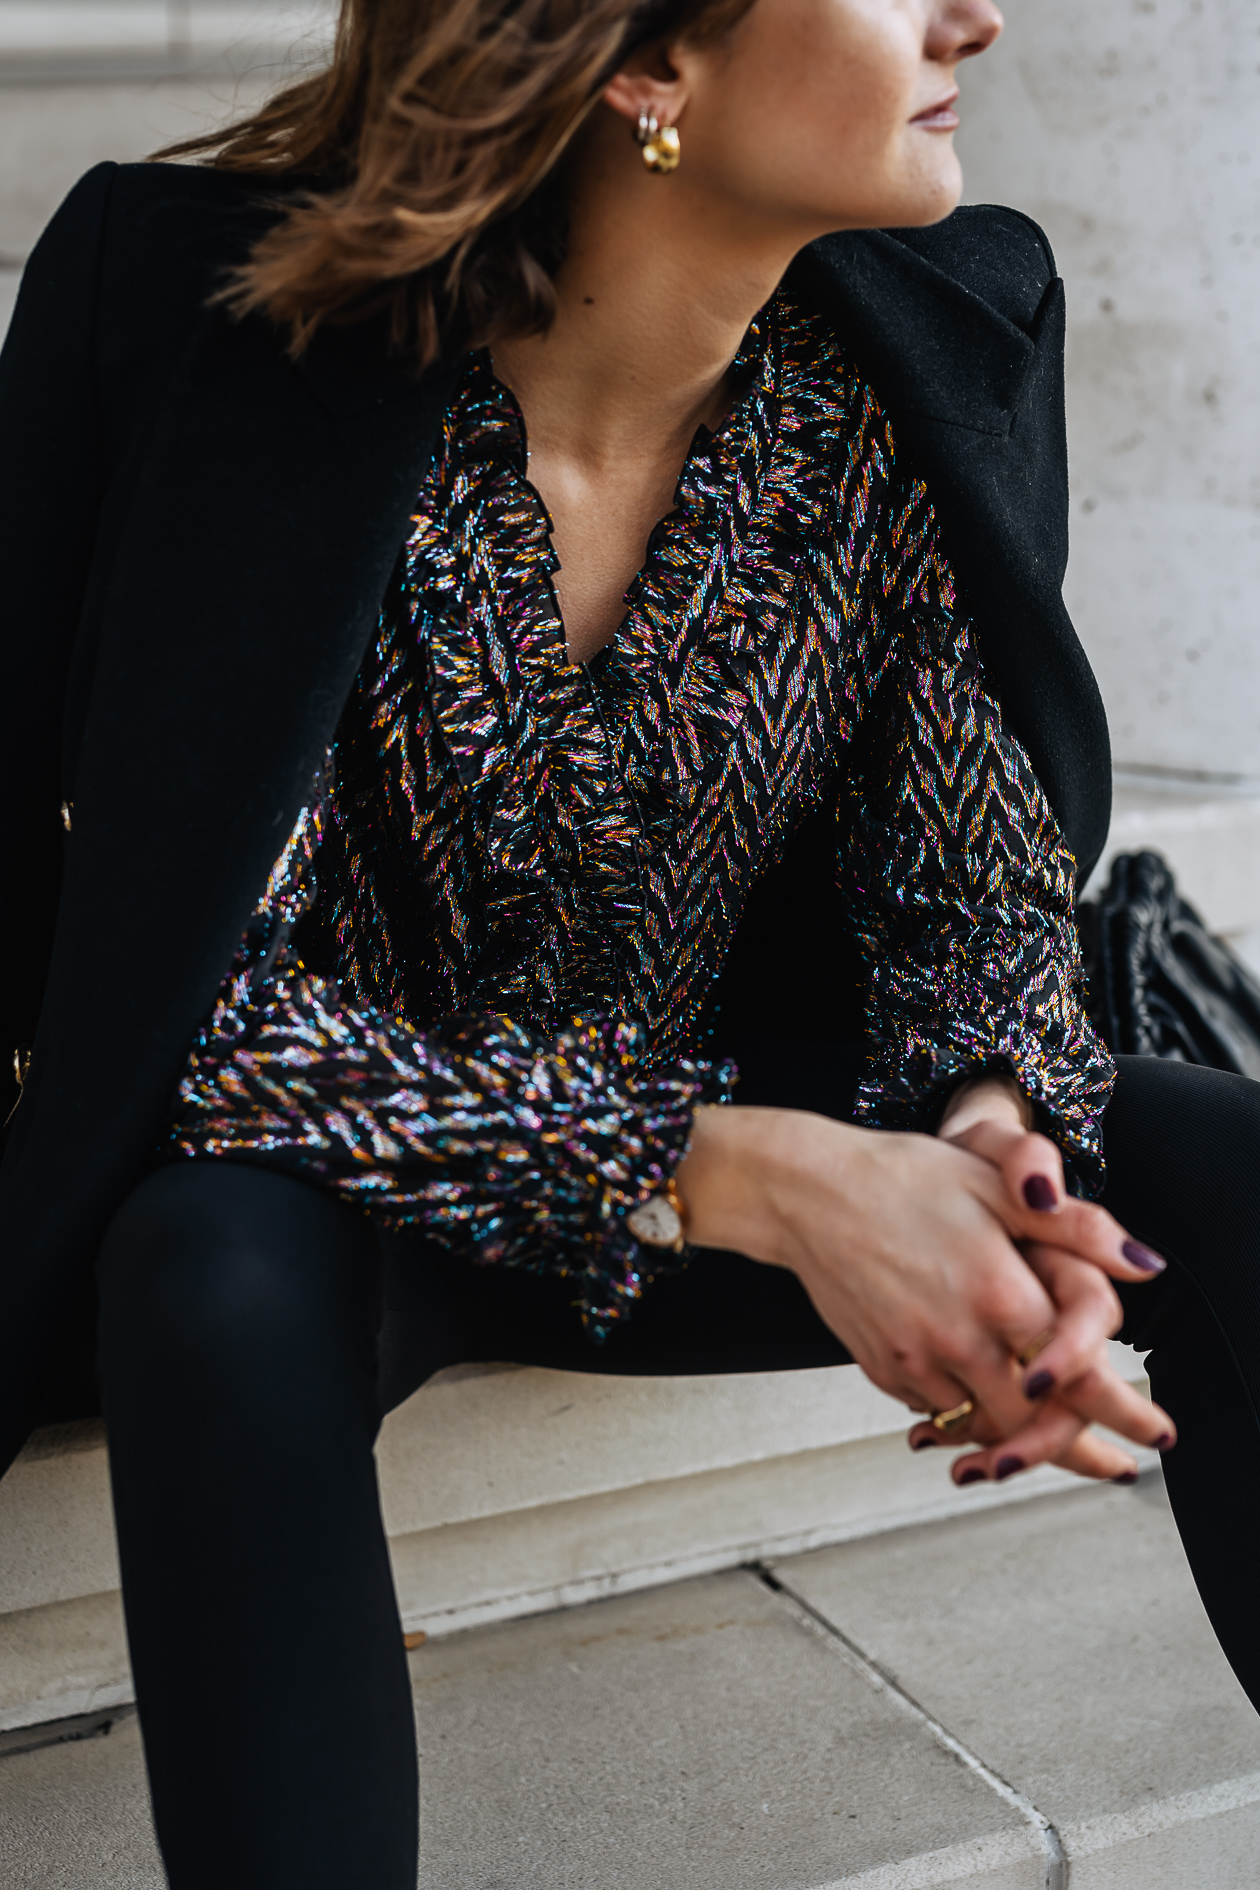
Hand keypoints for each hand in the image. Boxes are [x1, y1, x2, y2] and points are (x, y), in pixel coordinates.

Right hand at [919, 1073, 1172, 1481]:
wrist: (803, 1192)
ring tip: (1048, 1449)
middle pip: (1034, 1423)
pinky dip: (963, 1420)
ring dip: (1019, 1441)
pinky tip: (978, 1412)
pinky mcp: (880, 1367)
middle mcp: (958, 1340)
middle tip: (1114, 1468)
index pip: (1077, 1376)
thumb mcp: (994, 1185)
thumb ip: (1075, 1229)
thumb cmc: (901, 1176)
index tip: (1153, 1435)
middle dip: (1079, 1451)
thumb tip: (1144, 1264)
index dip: (1123, 1412)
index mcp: (999, 1294)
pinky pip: (935, 1411)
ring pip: (982, 1427)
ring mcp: (913, 1360)